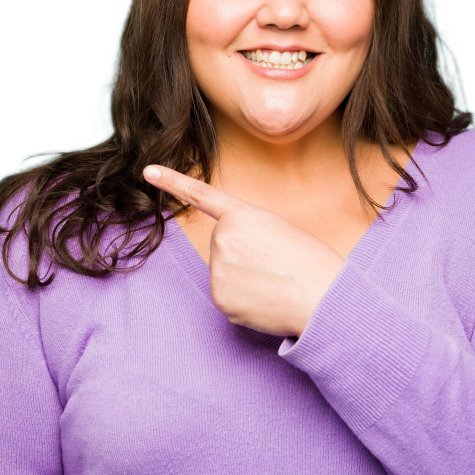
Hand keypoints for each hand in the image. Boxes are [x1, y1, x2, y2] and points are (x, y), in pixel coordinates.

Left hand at [143, 165, 345, 337]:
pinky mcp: (219, 299)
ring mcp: (218, 269)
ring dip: (244, 281)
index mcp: (243, 215)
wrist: (325, 297)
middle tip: (275, 266)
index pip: (202, 196)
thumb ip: (248, 235)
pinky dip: (244, 301)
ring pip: (223, 274)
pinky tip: (266, 300)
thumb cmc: (313, 264)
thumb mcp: (280, 231)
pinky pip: (226, 298)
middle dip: (243, 257)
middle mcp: (223, 238)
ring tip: (274, 283)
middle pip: (222, 248)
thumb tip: (228, 263)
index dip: (173, 182)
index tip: (148, 172)